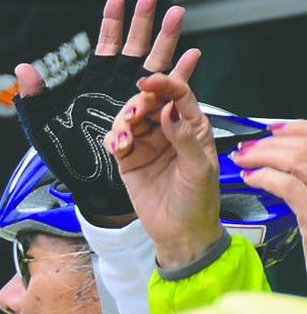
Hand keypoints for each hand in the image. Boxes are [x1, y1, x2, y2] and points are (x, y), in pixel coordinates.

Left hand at [12, 0, 183, 221]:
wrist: (93, 192)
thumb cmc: (70, 162)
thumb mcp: (44, 130)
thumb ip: (33, 100)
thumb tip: (23, 69)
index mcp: (97, 85)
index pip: (105, 45)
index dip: (112, 22)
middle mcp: (122, 88)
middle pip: (137, 47)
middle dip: (145, 21)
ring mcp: (143, 101)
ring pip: (157, 63)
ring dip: (168, 39)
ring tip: (177, 15)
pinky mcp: (160, 118)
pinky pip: (175, 93)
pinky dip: (183, 73)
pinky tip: (192, 56)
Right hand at [107, 56, 219, 269]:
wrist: (180, 232)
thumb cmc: (198, 199)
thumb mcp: (199, 167)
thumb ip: (183, 137)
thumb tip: (169, 109)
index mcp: (192, 126)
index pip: (179, 95)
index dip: (165, 83)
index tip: (148, 82)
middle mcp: (168, 130)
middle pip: (150, 102)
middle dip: (139, 101)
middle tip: (135, 112)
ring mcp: (147, 144)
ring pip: (130, 119)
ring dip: (124, 121)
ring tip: (125, 136)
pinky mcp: (129, 160)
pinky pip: (116, 140)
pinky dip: (114, 139)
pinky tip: (118, 146)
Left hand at [236, 119, 306, 216]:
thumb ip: (304, 175)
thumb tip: (285, 155)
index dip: (296, 128)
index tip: (274, 129)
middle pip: (306, 145)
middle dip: (273, 142)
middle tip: (248, 146)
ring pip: (298, 160)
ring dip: (264, 155)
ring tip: (243, 159)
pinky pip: (288, 186)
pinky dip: (266, 177)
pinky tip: (251, 178)